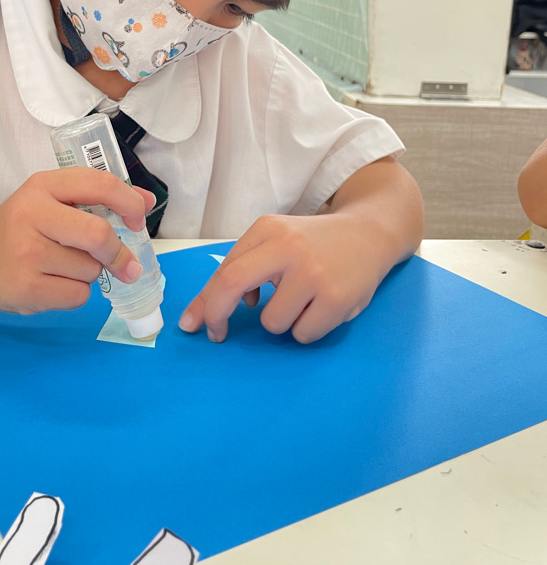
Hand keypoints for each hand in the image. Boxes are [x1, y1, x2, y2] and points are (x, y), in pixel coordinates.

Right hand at [0, 168, 155, 313]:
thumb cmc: (20, 226)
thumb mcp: (52, 199)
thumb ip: (98, 197)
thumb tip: (148, 202)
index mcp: (44, 185)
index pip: (101, 185)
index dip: (130, 204)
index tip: (138, 221)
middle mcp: (32, 214)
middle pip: (98, 235)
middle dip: (118, 253)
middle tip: (126, 264)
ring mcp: (26, 254)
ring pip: (90, 270)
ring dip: (90, 273)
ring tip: (63, 267)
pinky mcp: (25, 289)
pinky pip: (78, 296)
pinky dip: (75, 294)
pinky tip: (52, 283)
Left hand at [179, 213, 390, 343]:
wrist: (371, 234)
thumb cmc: (315, 244)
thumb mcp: (277, 242)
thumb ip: (246, 268)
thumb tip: (215, 308)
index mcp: (267, 229)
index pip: (224, 269)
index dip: (205, 301)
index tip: (193, 323)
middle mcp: (287, 246)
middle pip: (232, 284)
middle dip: (216, 315)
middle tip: (217, 334)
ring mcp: (313, 273)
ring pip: (271, 322)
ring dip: (281, 321)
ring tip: (303, 300)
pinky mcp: (337, 299)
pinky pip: (302, 334)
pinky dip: (307, 328)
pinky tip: (322, 306)